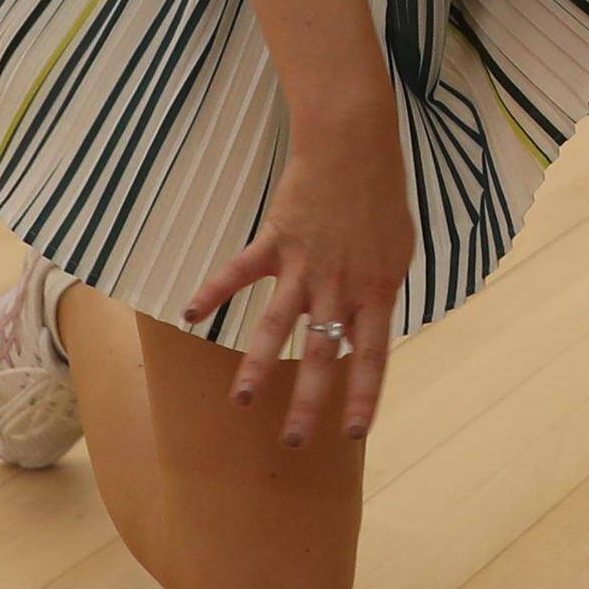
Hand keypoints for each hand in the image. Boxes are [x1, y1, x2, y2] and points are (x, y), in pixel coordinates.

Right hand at [190, 119, 417, 446]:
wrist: (356, 147)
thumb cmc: (380, 200)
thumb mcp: (396, 253)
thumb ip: (376, 296)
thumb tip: (360, 336)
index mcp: (377, 290)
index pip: (373, 355)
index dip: (363, 396)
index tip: (353, 434)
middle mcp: (340, 285)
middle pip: (323, 353)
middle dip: (307, 402)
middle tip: (293, 442)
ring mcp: (305, 264)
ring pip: (278, 323)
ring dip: (258, 364)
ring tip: (242, 401)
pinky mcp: (276, 240)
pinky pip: (240, 271)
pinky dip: (214, 291)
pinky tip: (191, 314)